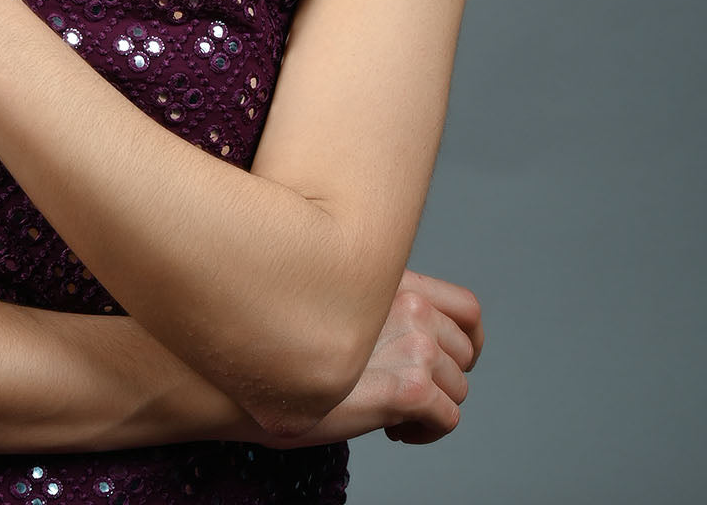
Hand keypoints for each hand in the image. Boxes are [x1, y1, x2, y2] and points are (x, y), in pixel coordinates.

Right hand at [257, 267, 482, 449]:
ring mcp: (411, 344)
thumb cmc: (279, 342)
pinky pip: (447, 418)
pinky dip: (427, 432)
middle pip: (464, 354)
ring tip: (392, 415)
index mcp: (393, 281)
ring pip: (458, 389)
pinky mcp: (407, 388)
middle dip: (442, 381)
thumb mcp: (335, 303)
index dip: (469, 341)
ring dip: (432, 408)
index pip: (467, 307)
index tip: (451, 362)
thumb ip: (374, 305)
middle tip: (402, 394)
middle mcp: (409, 304)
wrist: (245, 375)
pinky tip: (393, 431)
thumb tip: (406, 332)